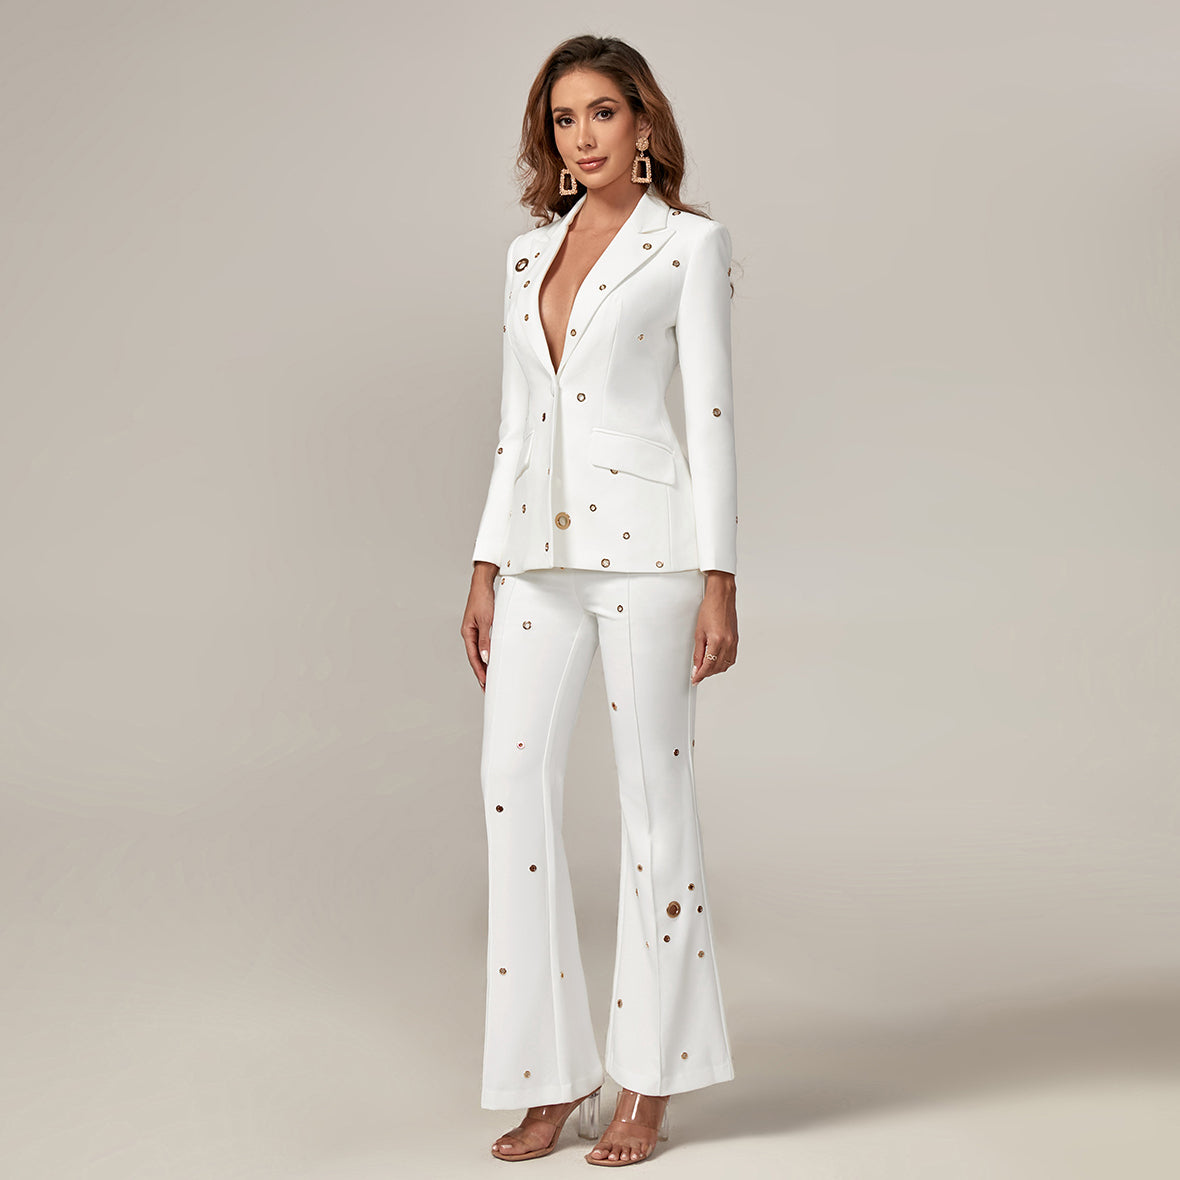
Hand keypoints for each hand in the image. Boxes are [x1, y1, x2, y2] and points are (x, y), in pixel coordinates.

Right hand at [462, 562, 498, 691]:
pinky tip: (491, 660)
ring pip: (479, 652)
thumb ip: (486, 640)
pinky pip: (483, 645)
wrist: (483, 584)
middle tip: (487, 687)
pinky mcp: (481, 627)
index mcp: (467, 633)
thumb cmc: (483, 599)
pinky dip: (487, 654)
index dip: (479, 671)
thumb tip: (486, 657)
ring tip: (489, 678)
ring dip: (484, 665)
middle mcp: (469, 633)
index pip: (473, 657)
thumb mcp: (486, 621)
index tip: (485, 683)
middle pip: (475, 657)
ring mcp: (474, 630)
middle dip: (481, 672)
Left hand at [691, 571, 737, 683]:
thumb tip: (696, 666)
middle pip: (717, 667)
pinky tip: (717, 662)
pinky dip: (724, 663)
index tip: (695, 679)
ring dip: (715, 670)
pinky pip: (732, 658)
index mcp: (717, 641)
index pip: (708, 666)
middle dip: (707, 673)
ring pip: (726, 665)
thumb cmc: (710, 609)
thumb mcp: (699, 632)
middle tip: (697, 674)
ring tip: (706, 668)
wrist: (722, 597)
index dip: (700, 675)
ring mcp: (733, 642)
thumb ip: (698, 652)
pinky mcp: (736, 640)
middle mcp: (728, 643)